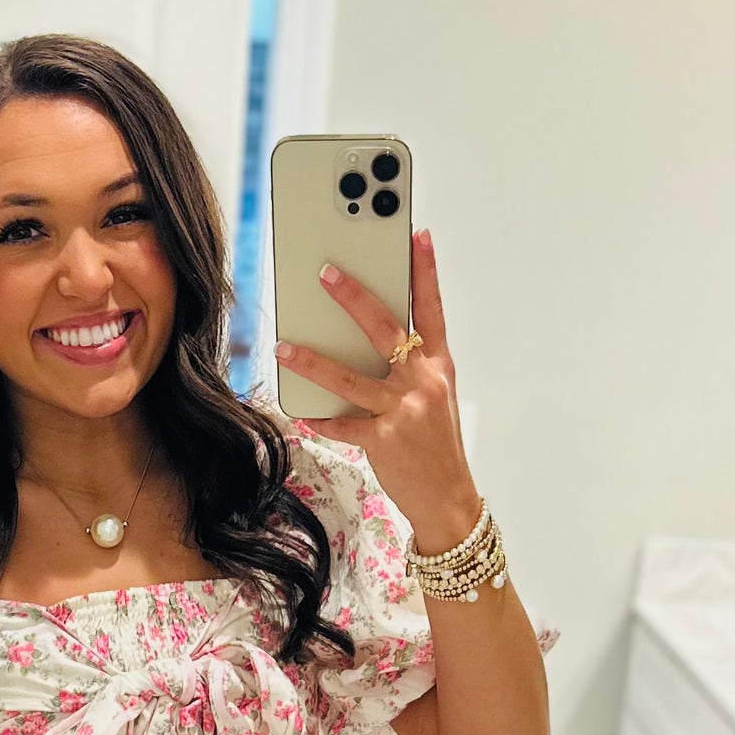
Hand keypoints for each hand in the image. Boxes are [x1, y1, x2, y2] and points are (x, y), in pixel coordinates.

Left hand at [276, 228, 480, 550]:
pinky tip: (301, 413)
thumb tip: (374, 342)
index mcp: (438, 367)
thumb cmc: (437, 446)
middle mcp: (422, 383)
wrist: (449, 499)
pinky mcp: (383, 441)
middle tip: (326, 273)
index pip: (431, 309)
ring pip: (350, 377)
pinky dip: (321, 420)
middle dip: (354, 298)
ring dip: (313, 360)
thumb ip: (410, 368)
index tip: (416, 236)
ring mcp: (403, 411)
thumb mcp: (435, 398)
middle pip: (384, 330)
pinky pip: (343, 425)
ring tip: (284, 346)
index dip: (425, 271)